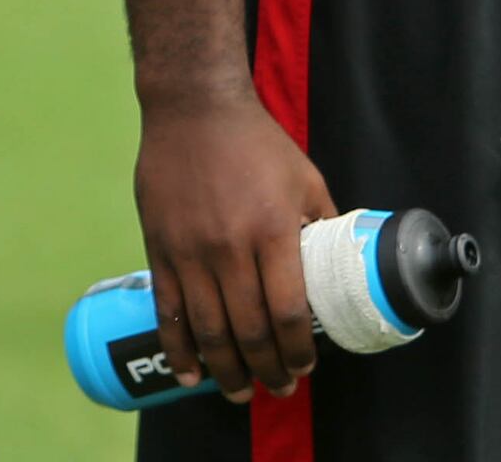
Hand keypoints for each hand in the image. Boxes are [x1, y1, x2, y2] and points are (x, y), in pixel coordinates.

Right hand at [132, 93, 332, 399]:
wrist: (194, 109)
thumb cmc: (256, 142)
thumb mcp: (305, 178)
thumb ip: (321, 224)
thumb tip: (340, 265)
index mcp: (272, 229)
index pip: (288, 310)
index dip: (298, 349)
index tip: (306, 367)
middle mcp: (230, 247)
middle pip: (249, 330)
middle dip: (267, 369)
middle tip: (279, 387)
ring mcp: (190, 251)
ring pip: (208, 330)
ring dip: (226, 371)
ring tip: (241, 391)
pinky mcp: (160, 250)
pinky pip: (168, 313)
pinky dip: (179, 350)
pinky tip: (191, 373)